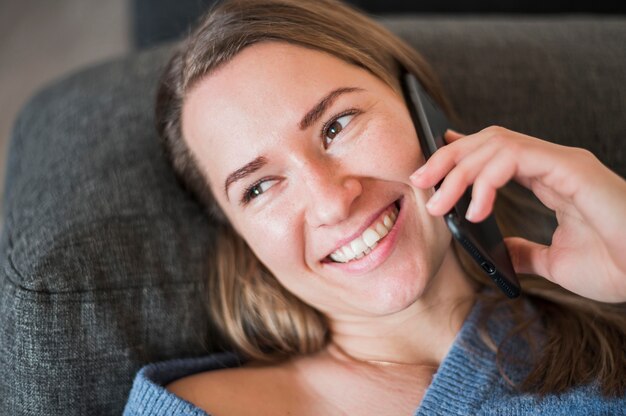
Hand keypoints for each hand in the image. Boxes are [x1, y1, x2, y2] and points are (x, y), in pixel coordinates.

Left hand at [410, 126, 625, 302]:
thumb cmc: (616, 266)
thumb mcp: (554, 262)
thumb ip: (526, 251)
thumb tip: (502, 252)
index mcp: (549, 178)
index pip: (495, 152)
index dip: (460, 152)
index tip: (430, 166)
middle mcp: (553, 164)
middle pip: (487, 141)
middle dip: (447, 159)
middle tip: (419, 182)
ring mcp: (562, 162)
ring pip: (495, 143)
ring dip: (459, 170)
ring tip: (440, 203)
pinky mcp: (571, 168)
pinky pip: (515, 157)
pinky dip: (487, 179)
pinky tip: (477, 209)